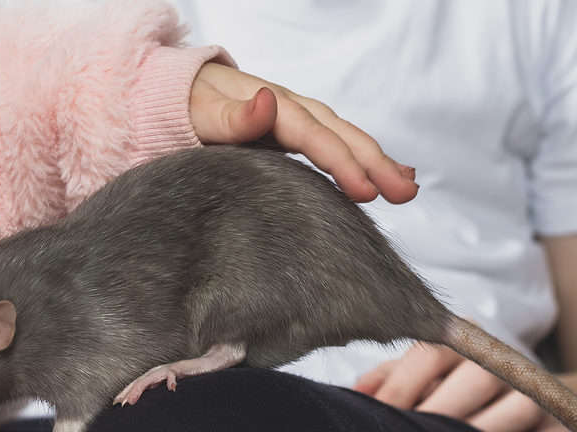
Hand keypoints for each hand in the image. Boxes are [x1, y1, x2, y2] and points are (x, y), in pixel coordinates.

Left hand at [190, 62, 417, 203]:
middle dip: (375, 164)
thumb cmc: (180, 104)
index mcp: (271, 105)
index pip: (314, 136)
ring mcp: (291, 122)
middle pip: (340, 135)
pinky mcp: (288, 136)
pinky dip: (359, 160)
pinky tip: (381, 178)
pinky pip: (330, 146)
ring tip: (406, 189)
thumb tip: (266, 101)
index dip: (341, 163)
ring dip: (376, 163)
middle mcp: (289, 110)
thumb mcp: (198, 111)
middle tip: (405, 195)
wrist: (169, 91)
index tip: (366, 191)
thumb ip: (231, 116)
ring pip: (343, 139)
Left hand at [355, 343, 576, 431]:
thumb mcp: (420, 376)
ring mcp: (536, 392)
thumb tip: (353, 395)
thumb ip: (386, 378)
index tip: (378, 417)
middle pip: (474, 380)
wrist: (524, 401)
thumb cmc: (452, 387)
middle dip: (436, 415)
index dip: (401, 387)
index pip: (431, 353)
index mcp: (463, 340)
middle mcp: (502, 359)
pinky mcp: (559, 427)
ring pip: (513, 411)